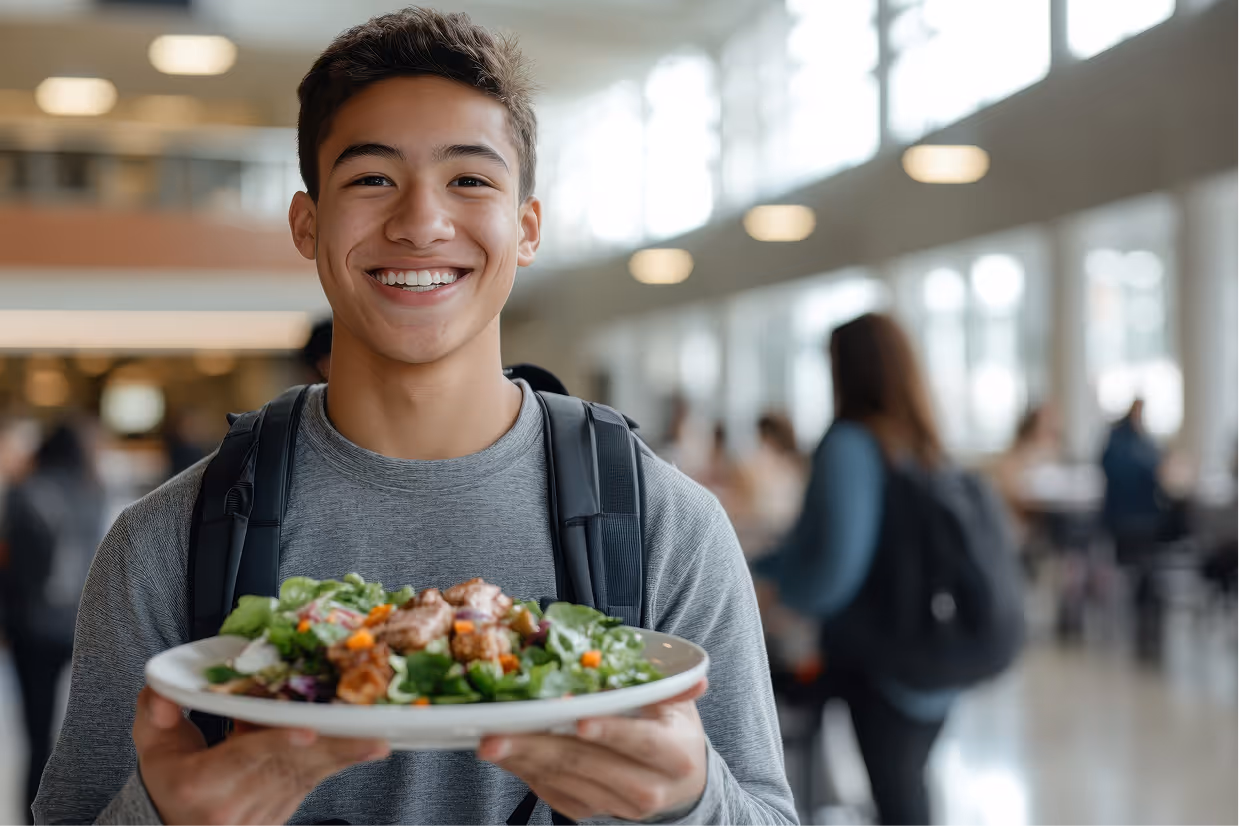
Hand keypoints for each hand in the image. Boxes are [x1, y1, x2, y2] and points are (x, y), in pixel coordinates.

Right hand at [133, 686, 389, 825]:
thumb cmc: (168, 778)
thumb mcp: (152, 746)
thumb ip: (154, 713)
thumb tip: (162, 694)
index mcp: (199, 784)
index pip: (242, 759)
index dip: (275, 743)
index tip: (306, 730)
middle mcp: (234, 803)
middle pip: (289, 768)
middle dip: (333, 748)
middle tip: (372, 732)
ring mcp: (261, 812)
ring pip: (308, 777)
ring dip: (345, 756)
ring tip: (378, 738)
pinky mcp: (282, 811)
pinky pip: (312, 782)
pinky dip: (338, 761)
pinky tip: (365, 744)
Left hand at [478, 679, 708, 821]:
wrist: (680, 783)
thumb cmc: (672, 728)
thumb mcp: (676, 702)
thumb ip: (670, 684)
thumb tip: (672, 663)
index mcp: (672, 753)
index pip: (639, 741)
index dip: (609, 730)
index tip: (578, 719)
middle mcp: (647, 787)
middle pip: (588, 764)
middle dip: (539, 747)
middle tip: (498, 732)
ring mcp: (616, 806)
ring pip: (563, 781)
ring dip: (522, 759)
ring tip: (489, 739)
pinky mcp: (589, 813)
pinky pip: (552, 794)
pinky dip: (524, 772)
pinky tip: (504, 753)